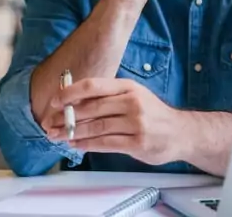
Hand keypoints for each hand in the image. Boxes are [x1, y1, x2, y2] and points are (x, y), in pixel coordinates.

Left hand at [43, 78, 187, 165]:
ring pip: (96, 127)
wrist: (181, 132)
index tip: (54, 102)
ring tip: (58, 136)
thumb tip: (74, 102)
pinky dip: (87, 145)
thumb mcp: (134, 96)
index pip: (93, 86)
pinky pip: (106, 144)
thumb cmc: (153, 114)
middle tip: (50, 124)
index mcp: (128, 87)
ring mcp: (136, 123)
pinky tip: (76, 145)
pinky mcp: (138, 143)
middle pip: (91, 108)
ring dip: (73, 133)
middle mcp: (133, 102)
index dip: (70, 93)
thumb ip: (108, 98)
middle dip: (66, 117)